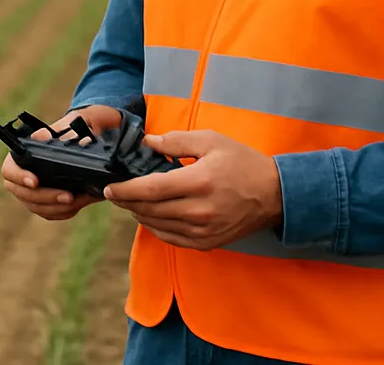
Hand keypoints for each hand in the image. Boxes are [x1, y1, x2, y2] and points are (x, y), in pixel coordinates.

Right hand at [1, 104, 122, 220]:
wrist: (82, 143)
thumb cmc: (70, 132)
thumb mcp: (67, 126)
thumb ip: (56, 131)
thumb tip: (43, 138)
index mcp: (20, 155)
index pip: (9, 170)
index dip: (19, 177)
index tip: (35, 181)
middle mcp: (20, 176)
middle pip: (23, 194)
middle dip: (47, 197)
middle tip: (69, 196)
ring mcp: (30, 192)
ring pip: (36, 207)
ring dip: (57, 207)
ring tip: (79, 200)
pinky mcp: (43, 203)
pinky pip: (49, 213)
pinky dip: (63, 212)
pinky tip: (79, 203)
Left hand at [103, 130, 282, 249]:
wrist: (274, 194)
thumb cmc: (242, 162)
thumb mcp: (210, 140)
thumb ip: (176, 140)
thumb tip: (147, 143)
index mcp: (198, 182)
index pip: (150, 189)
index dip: (125, 190)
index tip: (109, 187)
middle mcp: (198, 211)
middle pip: (150, 209)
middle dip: (127, 202)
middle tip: (113, 194)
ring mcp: (203, 231)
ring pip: (159, 226)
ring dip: (139, 214)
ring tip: (129, 202)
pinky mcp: (208, 243)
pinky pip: (173, 239)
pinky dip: (157, 229)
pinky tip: (150, 217)